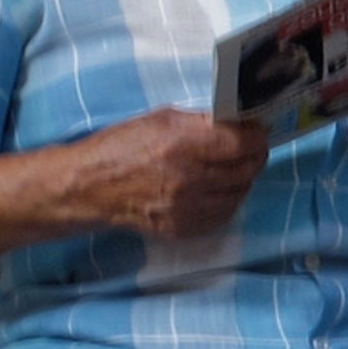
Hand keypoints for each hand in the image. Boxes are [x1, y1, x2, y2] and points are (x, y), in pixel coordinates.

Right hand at [72, 109, 269, 241]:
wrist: (89, 188)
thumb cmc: (121, 147)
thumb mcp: (161, 119)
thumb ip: (202, 122)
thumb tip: (239, 123)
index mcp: (182, 144)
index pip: (243, 144)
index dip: (257, 136)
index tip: (258, 132)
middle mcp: (188, 178)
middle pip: (247, 169)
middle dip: (253, 156)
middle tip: (249, 149)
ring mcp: (186, 208)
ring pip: (239, 193)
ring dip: (241, 179)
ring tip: (229, 169)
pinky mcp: (183, 229)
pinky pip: (223, 215)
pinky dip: (226, 200)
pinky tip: (214, 189)